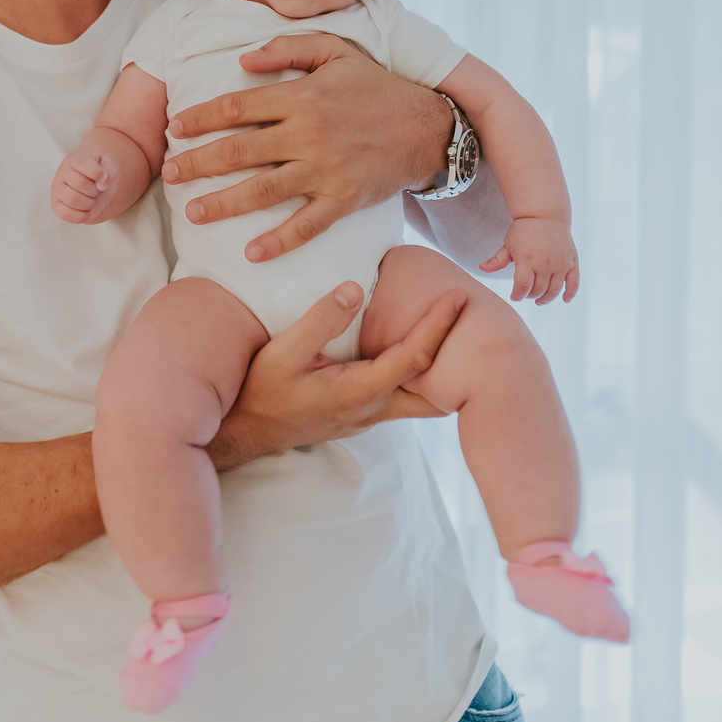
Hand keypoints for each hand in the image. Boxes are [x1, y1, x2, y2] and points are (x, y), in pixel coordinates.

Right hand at [50, 147, 123, 223]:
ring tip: (91, 198)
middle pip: (80, 183)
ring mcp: (57, 189)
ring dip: (89, 203)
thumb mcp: (110, 168)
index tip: (103, 177)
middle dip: (95, 190)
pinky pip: (67, 214)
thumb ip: (109, 171)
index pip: (83, 163)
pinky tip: (85, 209)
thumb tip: (101, 183)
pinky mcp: (56, 206)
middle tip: (96, 189)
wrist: (97, 190)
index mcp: (76, 158)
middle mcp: (63, 172)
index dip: (97, 173)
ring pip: (73, 199)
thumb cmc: (101, 177)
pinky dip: (82, 215)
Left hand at [161, 34, 453, 261]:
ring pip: (263, 190)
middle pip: (239, 150)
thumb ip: (288, 49)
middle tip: (168, 175)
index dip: (201, 118)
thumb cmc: (377, 87)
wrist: (427, 127)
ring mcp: (324, 169)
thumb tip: (242, 59)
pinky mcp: (343, 200)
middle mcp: (307, 133)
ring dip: (224, 203)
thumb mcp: (336, 53)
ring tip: (193, 213)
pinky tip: (251, 254)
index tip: (174, 129)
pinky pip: (306, 226)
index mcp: (301, 96)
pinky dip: (279, 242)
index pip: (237, 107)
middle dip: (198, 163)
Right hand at [209, 280, 468, 467]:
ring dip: (439, 365)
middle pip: (433, 384)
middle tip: (475, 318)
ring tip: (454, 332)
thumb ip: (321, 320)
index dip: (439, 326)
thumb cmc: (262, 391)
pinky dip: (420, 374)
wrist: (246, 433)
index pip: (414, 356)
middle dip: (456, 352)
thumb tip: (356, 288)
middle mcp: (374, 407)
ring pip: (422, 396)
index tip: (458, 298)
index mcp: (360, 390)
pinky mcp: (362, 415)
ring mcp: (370, 415)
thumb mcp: (283, 352)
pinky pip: (405, 396)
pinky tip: (419, 352)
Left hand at [481, 217, 578, 303]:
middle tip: (526, 293)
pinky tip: (565, 299)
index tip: (514, 296)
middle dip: (530, 295)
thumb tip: (482, 269)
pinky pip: (574, 283)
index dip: (517, 295)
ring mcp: (560, 263)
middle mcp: (545, 263)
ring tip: (540, 300)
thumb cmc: (523, 230)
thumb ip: (497, 260)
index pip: (523, 287)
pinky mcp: (572, 261)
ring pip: (554, 290)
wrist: (545, 214)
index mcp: (527, 259)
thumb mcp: (508, 244)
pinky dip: (570, 293)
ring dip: (546, 298)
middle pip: (538, 290)